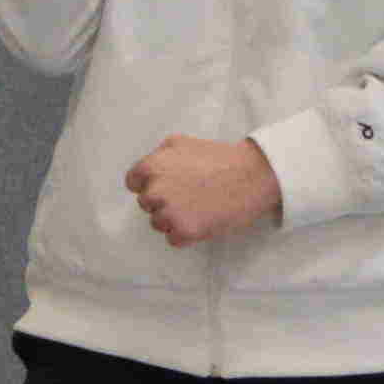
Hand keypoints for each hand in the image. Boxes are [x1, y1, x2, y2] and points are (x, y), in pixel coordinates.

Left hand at [124, 134, 282, 247]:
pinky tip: (203, 220)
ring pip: (158, 223)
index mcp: (151, 167)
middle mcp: (154, 191)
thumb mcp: (181, 143)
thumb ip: (158, 157)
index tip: (167, 186)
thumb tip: (147, 172)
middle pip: (146, 204)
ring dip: (173, 219)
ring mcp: (168, 213)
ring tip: (198, 207)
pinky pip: (173, 240)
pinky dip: (185, 235)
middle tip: (189, 195)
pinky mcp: (184, 232)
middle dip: (163, 201)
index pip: (133, 183)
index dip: (149, 184)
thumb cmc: (219, 158)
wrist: (251, 175)